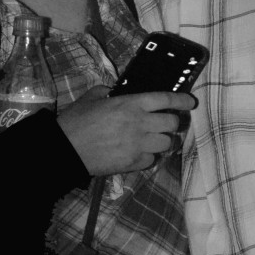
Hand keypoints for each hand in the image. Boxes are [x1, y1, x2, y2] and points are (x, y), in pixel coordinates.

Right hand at [56, 86, 195, 175]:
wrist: (64, 150)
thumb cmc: (76, 120)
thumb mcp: (93, 96)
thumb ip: (110, 91)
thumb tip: (117, 92)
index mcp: (132, 103)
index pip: (166, 99)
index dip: (182, 100)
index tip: (191, 102)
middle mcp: (140, 123)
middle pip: (172, 123)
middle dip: (173, 122)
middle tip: (166, 123)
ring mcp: (139, 144)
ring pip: (167, 143)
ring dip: (164, 140)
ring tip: (156, 139)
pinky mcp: (133, 163)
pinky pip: (153, 159)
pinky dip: (150, 156)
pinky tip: (140, 152)